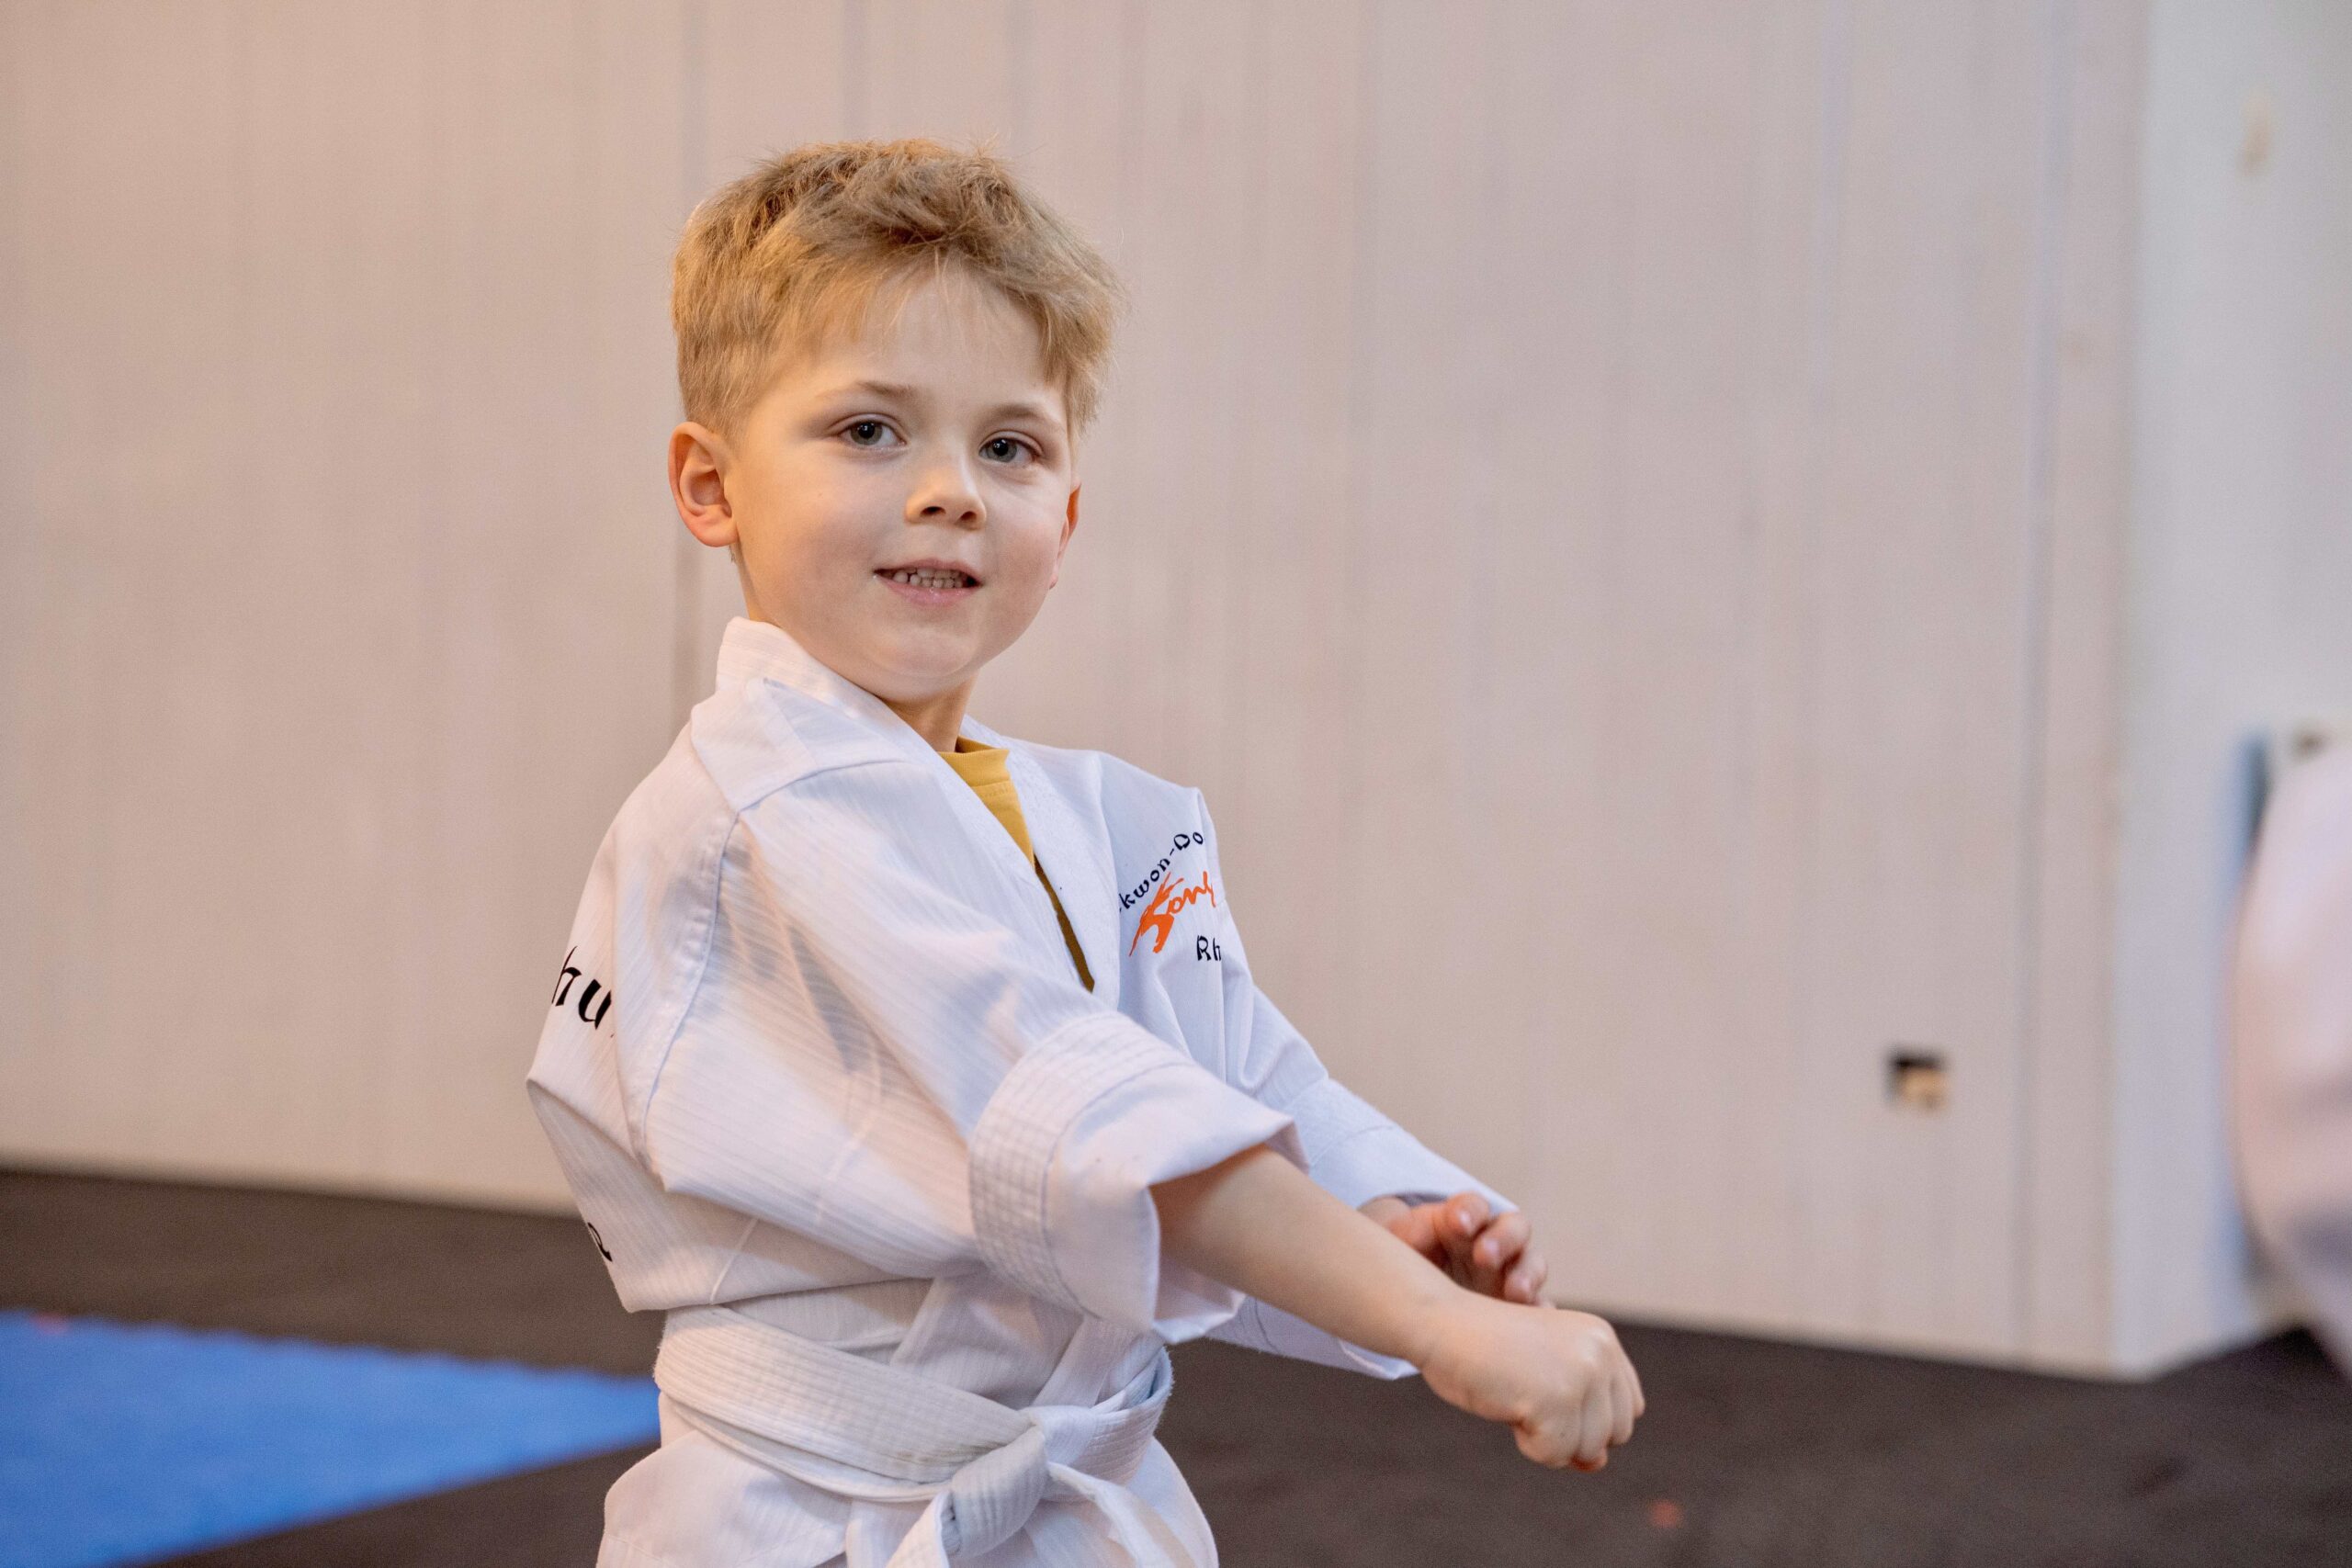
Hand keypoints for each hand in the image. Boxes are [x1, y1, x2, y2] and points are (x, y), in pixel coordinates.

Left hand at [1362, 1191, 1548, 1303]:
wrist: (1412, 1293)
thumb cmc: (1407, 1260)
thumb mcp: (1400, 1245)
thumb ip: (1407, 1239)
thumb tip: (1412, 1240)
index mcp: (1463, 1220)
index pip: (1473, 1207)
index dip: (1469, 1211)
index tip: (1458, 1224)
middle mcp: (1494, 1242)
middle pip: (1513, 1228)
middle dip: (1502, 1239)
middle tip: (1483, 1256)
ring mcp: (1510, 1274)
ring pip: (1532, 1265)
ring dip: (1527, 1275)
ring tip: (1516, 1291)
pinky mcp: (1518, 1309)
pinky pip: (1540, 1310)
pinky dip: (1541, 1316)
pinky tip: (1534, 1326)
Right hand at [1415, 1290, 1643, 1471]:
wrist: (1442, 1323)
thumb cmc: (1485, 1352)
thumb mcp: (1543, 1380)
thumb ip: (1579, 1417)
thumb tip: (1598, 1463)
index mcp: (1603, 1339)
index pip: (1628, 1409)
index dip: (1588, 1418)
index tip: (1546, 1394)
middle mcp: (1602, 1353)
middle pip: (1614, 1434)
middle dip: (1570, 1431)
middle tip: (1527, 1393)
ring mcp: (1582, 1374)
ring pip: (1588, 1451)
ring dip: (1546, 1438)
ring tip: (1515, 1393)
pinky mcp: (1558, 1399)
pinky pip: (1554, 1455)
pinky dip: (1526, 1443)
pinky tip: (1506, 1403)